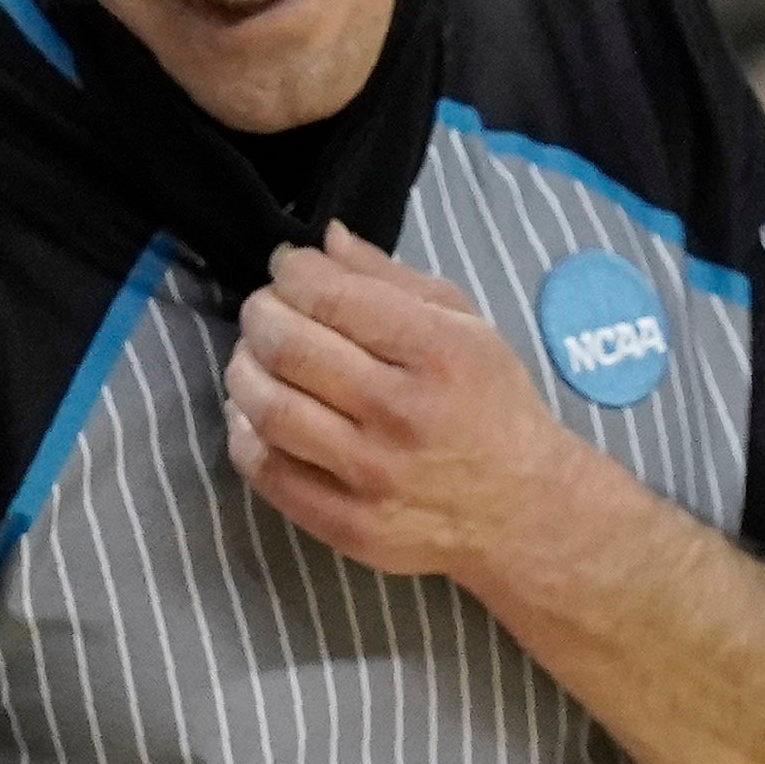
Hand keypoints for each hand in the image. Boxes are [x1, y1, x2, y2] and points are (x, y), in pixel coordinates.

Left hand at [224, 223, 586, 588]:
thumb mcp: (463, 325)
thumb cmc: (489, 404)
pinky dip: (244, 431)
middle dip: (260, 316)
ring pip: (267, 408)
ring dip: (243, 370)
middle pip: (287, 348)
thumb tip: (322, 240)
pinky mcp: (346, 523)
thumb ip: (389, 278)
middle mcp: (402, 414)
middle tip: (263, 312)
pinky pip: (264, 470)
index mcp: (438, 353)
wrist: (521, 508)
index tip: (287, 269)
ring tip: (255, 358)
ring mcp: (371, 475)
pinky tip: (256, 413)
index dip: (292, 273)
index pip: (332, 297)